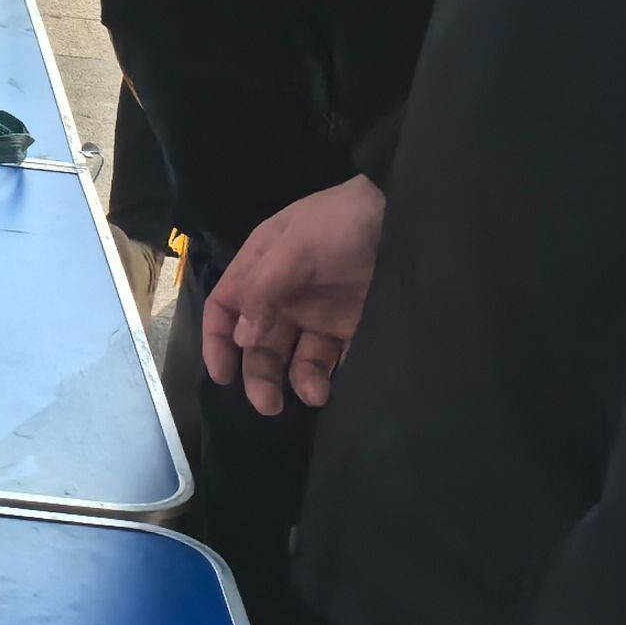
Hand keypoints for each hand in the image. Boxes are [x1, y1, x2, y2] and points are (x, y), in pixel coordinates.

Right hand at [202, 175, 384, 415]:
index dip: (218, 341)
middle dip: (259, 376)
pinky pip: (335, 364)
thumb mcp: (296, 245)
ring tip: (316, 393)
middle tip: (270, 406)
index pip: (226, 307)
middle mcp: (285, 296)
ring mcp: (320, 314)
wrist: (407, 218)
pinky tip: (336, 387)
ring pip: (296, 360)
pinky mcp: (352, 330)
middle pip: (258, 344)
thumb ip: (265, 289)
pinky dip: (330, 380)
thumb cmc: (341, 223)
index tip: (221, 377)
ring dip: (298, 382)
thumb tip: (244, 338)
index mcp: (262, 268)